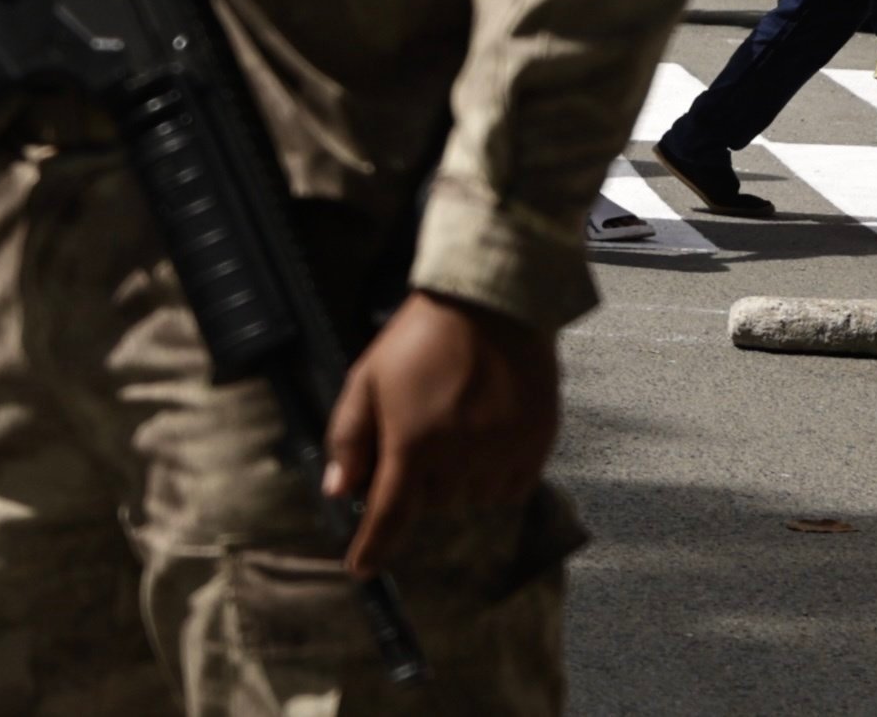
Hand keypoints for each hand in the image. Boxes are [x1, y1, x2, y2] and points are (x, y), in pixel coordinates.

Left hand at [324, 292, 559, 576]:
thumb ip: (350, 437)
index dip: (374, 546)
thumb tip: (340, 491)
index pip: (390, 513)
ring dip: (457, 480)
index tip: (361, 568)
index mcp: (412, 441)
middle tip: (417, 437)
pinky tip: (485, 437)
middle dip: (417, 482)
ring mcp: (502, 455)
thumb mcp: (367, 379)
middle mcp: (459, 457)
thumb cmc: (418, 340)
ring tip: (454, 427)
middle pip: (432, 503)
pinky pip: (510, 490)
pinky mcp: (536, 448)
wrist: (489, 308)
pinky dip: (493, 477)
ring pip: (471, 500)